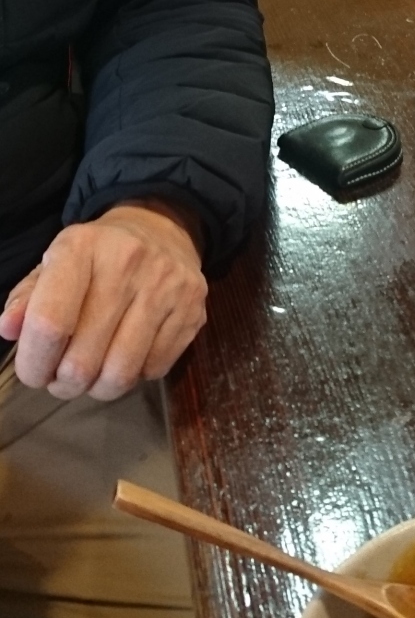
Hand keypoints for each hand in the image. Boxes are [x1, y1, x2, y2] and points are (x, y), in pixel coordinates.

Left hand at [0, 201, 206, 400]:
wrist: (162, 229)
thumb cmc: (98, 256)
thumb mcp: (54, 264)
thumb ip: (27, 298)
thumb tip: (9, 330)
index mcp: (81, 247)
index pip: (50, 323)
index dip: (34, 363)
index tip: (34, 374)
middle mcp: (127, 263)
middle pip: (84, 360)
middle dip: (65, 383)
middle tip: (62, 379)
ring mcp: (167, 288)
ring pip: (121, 373)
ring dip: (99, 388)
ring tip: (92, 377)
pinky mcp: (193, 310)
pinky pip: (155, 370)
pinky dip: (135, 375)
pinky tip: (127, 357)